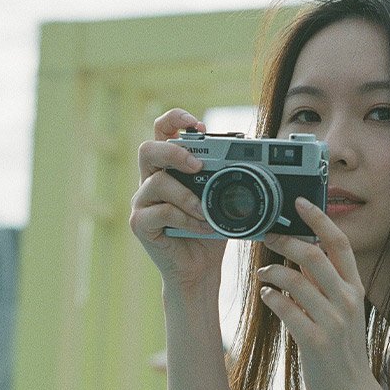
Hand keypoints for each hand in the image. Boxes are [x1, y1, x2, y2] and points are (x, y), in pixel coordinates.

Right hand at [131, 109, 224, 293]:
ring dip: (187, 195)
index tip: (198, 125)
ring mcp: (142, 202)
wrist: (200, 270)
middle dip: (174, 153)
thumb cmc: (209, 232)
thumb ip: (225, 176)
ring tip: (206, 211)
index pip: (162, 131)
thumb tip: (249, 150)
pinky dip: (186, 218)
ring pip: (156, 182)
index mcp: (168, 167)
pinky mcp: (140, 223)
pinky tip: (201, 226)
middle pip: (148, 149)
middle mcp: (150, 180)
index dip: (175, 119)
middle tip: (197, 165)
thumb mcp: (221, 199)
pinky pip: (160, 212)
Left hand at [258, 198, 374, 389]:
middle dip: (287, 240)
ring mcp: (333, 321)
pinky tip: (266, 295)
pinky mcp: (315, 341)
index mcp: (355, 288)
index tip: (300, 202)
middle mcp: (347, 300)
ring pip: (296, 279)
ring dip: (272, 270)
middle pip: (314, 255)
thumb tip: (304, 253)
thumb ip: (327, 283)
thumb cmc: (342, 349)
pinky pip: (286, 308)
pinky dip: (271, 296)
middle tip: (268, 237)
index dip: (320, 218)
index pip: (340, 243)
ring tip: (263, 273)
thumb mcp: (343, 310)